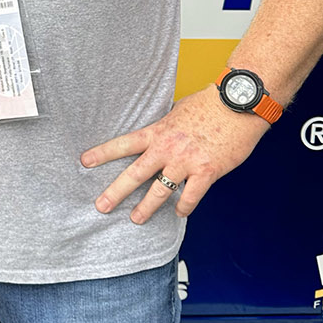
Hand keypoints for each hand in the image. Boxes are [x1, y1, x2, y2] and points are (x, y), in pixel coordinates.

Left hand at [81, 86, 268, 224]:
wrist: (237, 104)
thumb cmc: (210, 104)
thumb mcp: (178, 111)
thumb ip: (165, 126)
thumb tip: (158, 131)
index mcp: (158, 131)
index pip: (124, 144)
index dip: (103, 153)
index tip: (85, 162)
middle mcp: (167, 148)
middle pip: (136, 173)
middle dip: (116, 191)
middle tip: (100, 206)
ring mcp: (186, 161)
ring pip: (160, 190)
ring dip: (146, 207)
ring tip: (136, 219)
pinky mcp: (207, 171)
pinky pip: (191, 195)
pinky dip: (184, 206)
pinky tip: (179, 212)